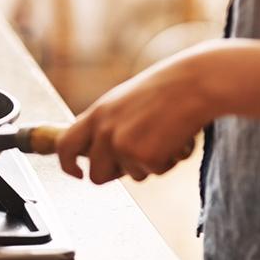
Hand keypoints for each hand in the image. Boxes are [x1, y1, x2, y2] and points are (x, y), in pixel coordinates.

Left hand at [56, 44, 218, 183]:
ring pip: (131, 176)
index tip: (77, 173)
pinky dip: (168, 162)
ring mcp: (122, 145)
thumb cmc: (165, 90)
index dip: (67, 165)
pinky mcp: (145, 157)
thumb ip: (107, 125)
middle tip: (139, 157)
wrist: (194, 84)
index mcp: (96, 114)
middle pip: (96, 175)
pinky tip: (175, 139)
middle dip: (116, 174)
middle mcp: (104, 131)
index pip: (65, 146)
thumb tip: (97, 152)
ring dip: (148, 164)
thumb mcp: (123, 102)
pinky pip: (155, 173)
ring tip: (163, 136)